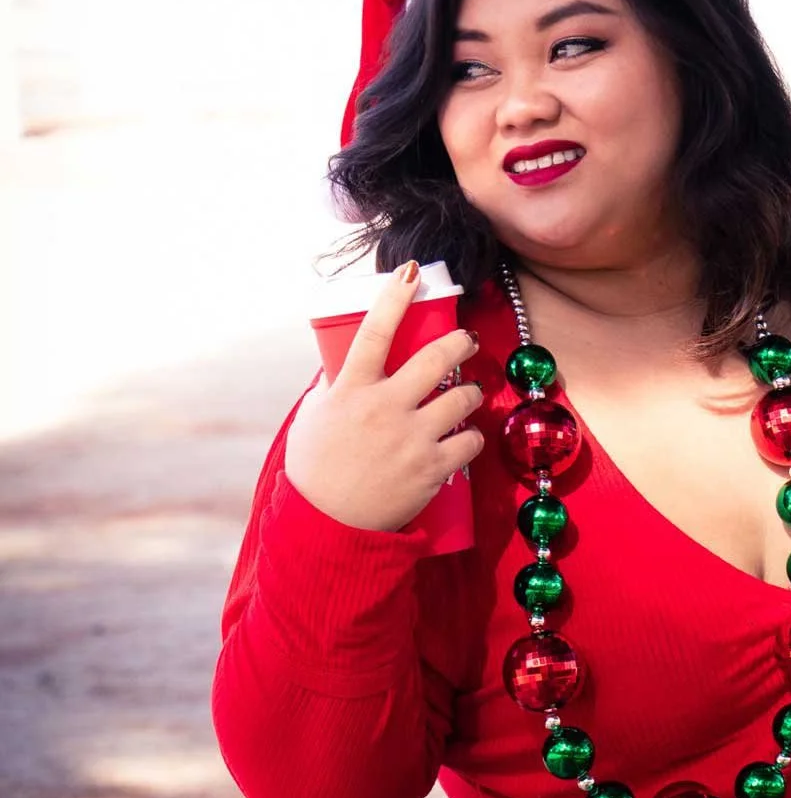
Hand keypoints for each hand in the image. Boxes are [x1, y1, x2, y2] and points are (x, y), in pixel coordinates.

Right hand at [285, 261, 484, 530]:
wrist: (326, 526)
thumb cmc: (314, 469)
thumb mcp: (312, 416)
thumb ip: (333, 385)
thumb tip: (343, 359)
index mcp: (351, 390)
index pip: (375, 332)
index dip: (394, 297)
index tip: (410, 271)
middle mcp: (384, 408)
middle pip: (436, 359)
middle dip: (459, 342)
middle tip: (464, 340)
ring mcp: (411, 438)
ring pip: (463, 398)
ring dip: (470, 392)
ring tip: (467, 394)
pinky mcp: (432, 469)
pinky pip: (469, 441)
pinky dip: (470, 436)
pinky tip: (464, 436)